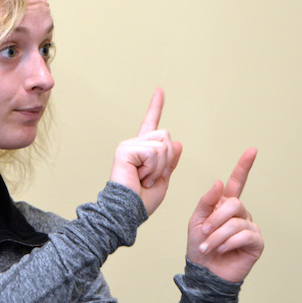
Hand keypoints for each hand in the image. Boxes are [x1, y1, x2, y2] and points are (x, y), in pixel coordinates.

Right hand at [109, 88, 182, 215]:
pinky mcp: (125, 150)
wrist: (128, 212)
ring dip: (159, 167)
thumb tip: (176, 143)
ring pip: (162, 144)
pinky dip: (153, 168)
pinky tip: (140, 176)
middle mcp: (134, 144)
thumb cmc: (142, 200)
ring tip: (144, 178)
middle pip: (166, 136)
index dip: (155, 106)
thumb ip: (170, 161)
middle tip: (150, 176)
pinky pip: (153, 152)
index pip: (151, 123)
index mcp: (142, 150)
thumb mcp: (163, 179)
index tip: (159, 90)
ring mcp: (128, 145)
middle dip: (166, 160)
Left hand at [187, 148, 263, 282]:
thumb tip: (219, 182)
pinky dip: (228, 243)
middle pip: (233, 204)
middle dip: (215, 219)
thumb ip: (207, 202)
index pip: (237, 182)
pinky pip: (244, 235)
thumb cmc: (200, 247)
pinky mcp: (256, 243)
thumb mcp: (196, 221)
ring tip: (209, 247)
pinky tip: (222, 250)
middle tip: (205, 233)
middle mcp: (240, 214)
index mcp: (225, 206)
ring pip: (235, 222)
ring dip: (218, 236)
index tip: (252, 150)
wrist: (204, 272)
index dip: (244, 166)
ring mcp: (250, 228)